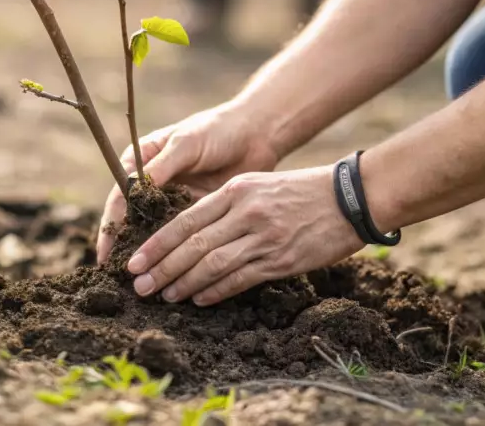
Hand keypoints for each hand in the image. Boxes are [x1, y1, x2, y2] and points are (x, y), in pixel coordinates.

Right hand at [96, 102, 280, 264]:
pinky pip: (180, 236)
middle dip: (127, 249)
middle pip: (132, 221)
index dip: (111, 227)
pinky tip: (172, 274)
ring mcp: (171, 200)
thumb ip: (162, 166)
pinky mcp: (193, 212)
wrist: (254, 135)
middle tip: (127, 279)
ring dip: (151, 256)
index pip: (119, 198)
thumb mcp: (187, 144)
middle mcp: (151, 184)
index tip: (107, 255)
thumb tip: (134, 191)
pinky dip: (175, 254)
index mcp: (140, 161)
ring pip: (154, 233)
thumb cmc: (217, 130)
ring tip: (145, 284)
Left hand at [126, 166, 363, 304]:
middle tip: (139, 287)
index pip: (185, 220)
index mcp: (236, 191)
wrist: (351, 198)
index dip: (156, 244)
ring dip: (184, 283)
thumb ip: (227, 205)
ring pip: (212, 264)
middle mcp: (245, 213)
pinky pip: (240, 279)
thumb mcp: (259, 186)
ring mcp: (264, 237)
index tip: (134, 261)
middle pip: (192, 244)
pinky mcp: (281, 260)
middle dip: (162, 268)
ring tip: (165, 295)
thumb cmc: (302, 191)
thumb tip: (192, 233)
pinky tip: (200, 299)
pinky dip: (216, 291)